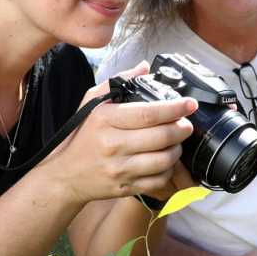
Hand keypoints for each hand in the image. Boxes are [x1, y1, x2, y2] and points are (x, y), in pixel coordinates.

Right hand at [38, 61, 196, 204]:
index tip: (190, 104)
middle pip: (161, 137)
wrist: (66, 175)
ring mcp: (119, 169)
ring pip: (163, 160)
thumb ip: (118, 82)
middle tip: (186, 124)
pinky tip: (166, 162)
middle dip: (182, 129)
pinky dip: (169, 171)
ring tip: (177, 142)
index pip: (148, 113)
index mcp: (105, 119)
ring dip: (177, 150)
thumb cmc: (82, 135)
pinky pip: (158, 181)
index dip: (174, 108)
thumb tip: (144, 68)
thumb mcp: (92, 103)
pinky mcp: (124, 187)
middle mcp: (112, 144)